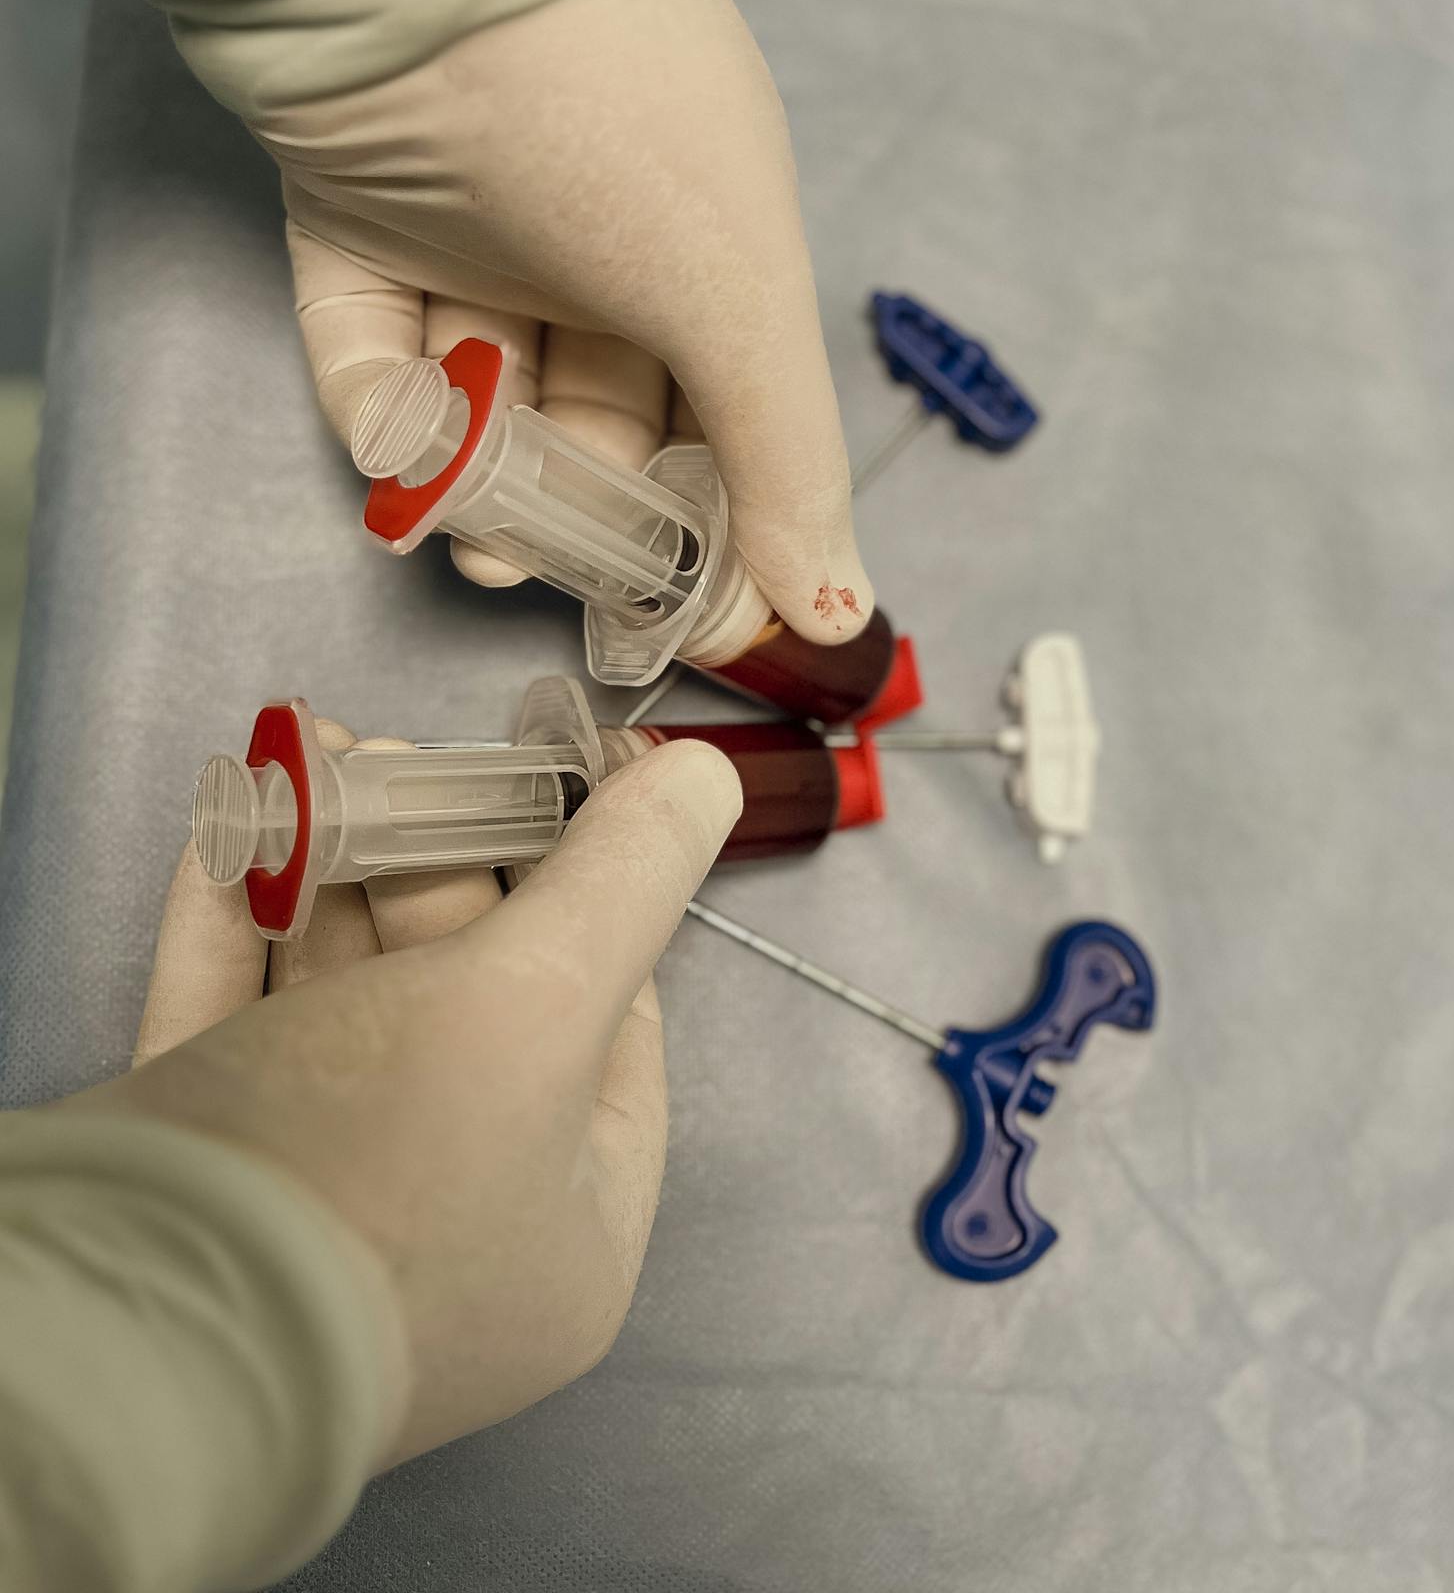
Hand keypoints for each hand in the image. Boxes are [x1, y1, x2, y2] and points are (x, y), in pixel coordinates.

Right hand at [70, 723, 741, 1463]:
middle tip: (389, 763)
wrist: (122, 1316)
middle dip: (426, 860)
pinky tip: (237, 830)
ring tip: (313, 759)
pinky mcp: (203, 1172)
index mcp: (566, 1222)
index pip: (608, 1024)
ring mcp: (321, 1201)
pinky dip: (237, 921)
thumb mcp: (536, 1003)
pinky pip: (233, 1022)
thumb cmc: (371, 1172)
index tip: (540, 780)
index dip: (580, 886)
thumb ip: (624, 882)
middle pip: (468, 997)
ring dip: (327, 870)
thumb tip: (709, 779)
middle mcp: (453, 1221)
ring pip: (342, 1001)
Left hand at [270, 0, 871, 639]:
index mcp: (708, 234)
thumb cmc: (615, 112)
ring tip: (475, 538)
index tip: (686, 610)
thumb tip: (840, 616)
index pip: (716, 398)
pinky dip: (387, 410)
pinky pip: (372, 336)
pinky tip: (404, 460)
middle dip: (576, 504)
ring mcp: (470, 219)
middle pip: (592, 406)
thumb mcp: (733, 287)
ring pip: (480, 383)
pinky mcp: (354, 211)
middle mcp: (597, 229)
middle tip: (545, 573)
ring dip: (480, 475)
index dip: (708, 506)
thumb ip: (788, 457)